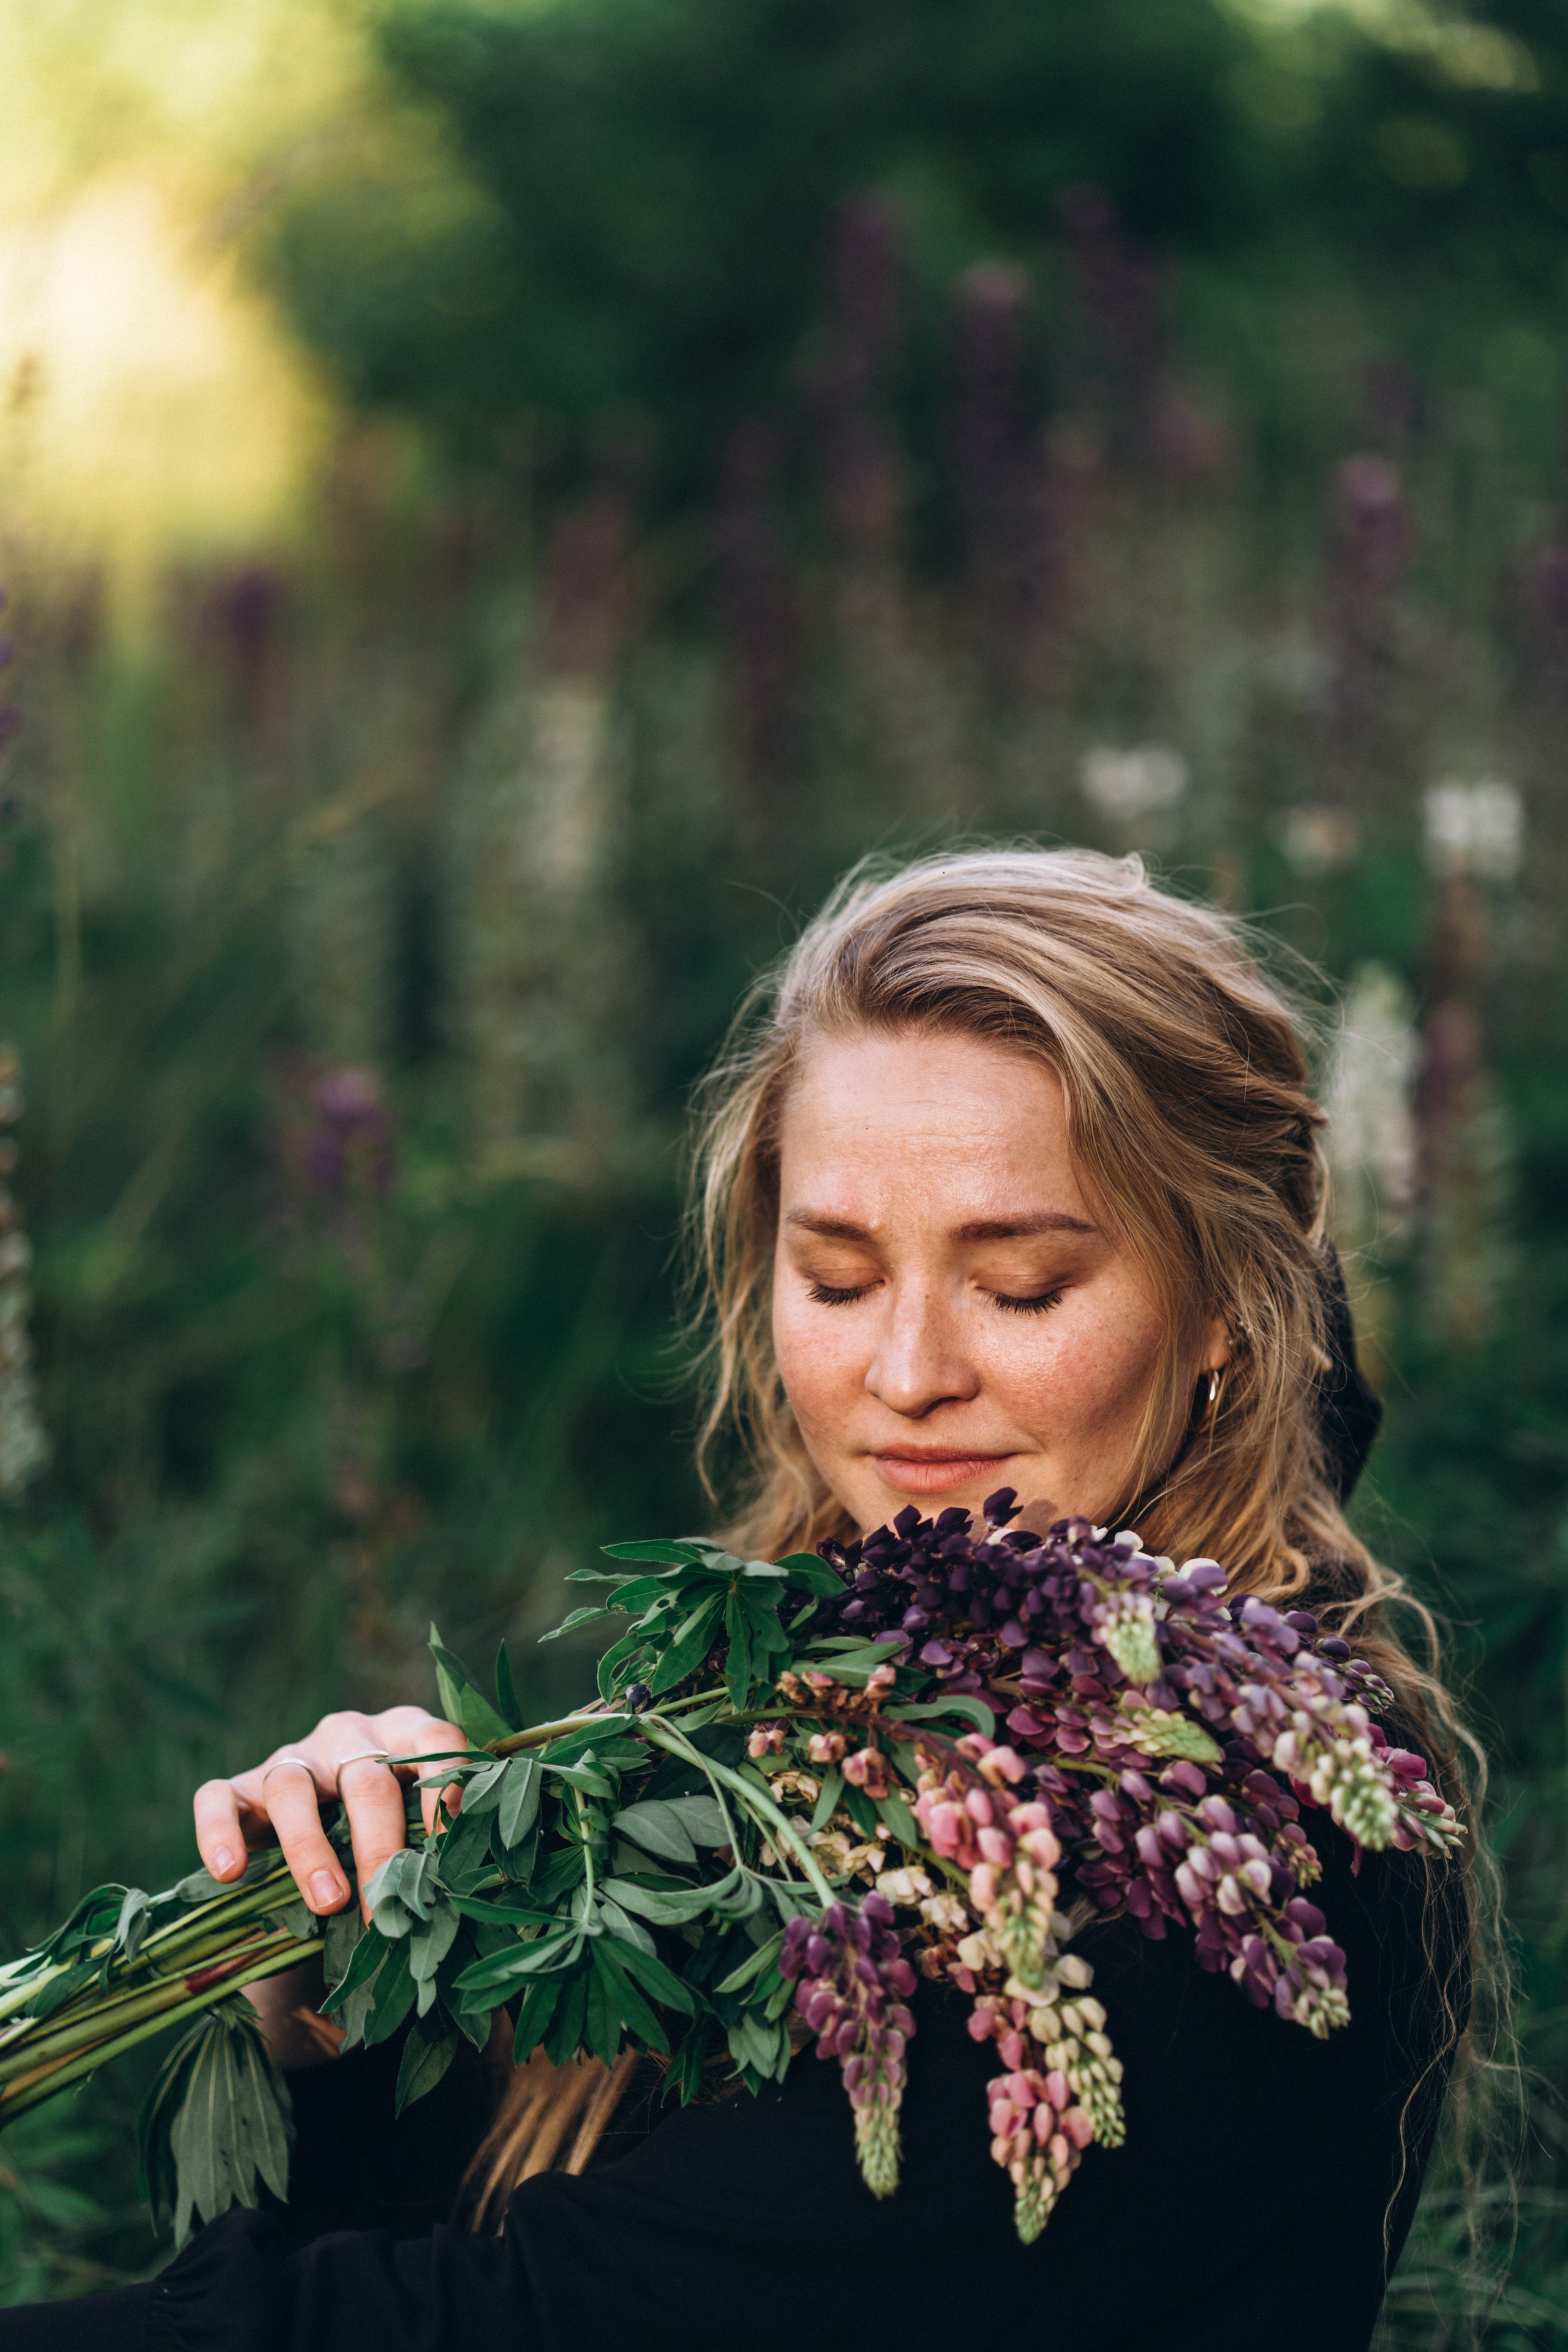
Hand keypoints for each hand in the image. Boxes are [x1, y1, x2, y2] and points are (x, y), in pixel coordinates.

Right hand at [193, 1707, 468, 1921]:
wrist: (318, 1839)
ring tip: (328, 1903)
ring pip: (293, 1787)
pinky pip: (218, 1796)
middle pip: (366, 1780)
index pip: (436, 1741)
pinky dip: (219, 1832)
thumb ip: (432, 1844)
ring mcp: (293, 1755)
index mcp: (404, 1735)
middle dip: (379, 1848)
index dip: (448, 1785)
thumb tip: (459, 1896)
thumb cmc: (385, 1837)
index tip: (450, 1843)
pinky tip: (230, 1873)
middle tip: (386, 1907)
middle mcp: (350, 1734)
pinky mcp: (240, 1784)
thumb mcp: (413, 1830)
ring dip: (310, 1848)